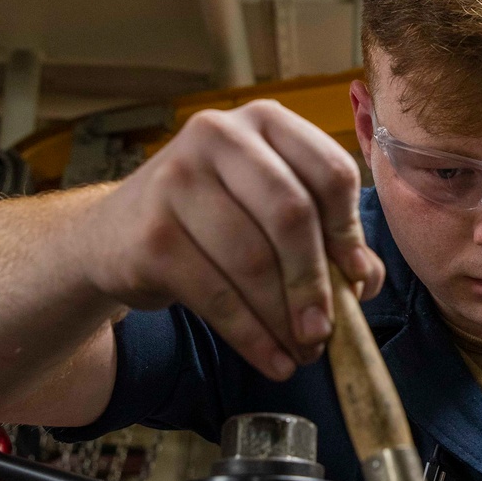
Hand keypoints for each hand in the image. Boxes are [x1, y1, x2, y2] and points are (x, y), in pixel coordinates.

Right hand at [84, 100, 385, 381]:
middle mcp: (218, 135)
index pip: (330, 172)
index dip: (349, 233)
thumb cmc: (210, 221)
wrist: (114, 235)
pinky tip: (272, 359)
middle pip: (290, 215)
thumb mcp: (267, 212)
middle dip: (315, 283)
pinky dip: (251, 336)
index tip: (357, 280)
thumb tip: (366, 281)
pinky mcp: (152, 234)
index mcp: (264, 121)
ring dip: (282, 319)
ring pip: (253, 261)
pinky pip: (216, 295)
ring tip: (301, 353)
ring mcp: (177, 180)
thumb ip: (324, 237)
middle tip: (325, 332)